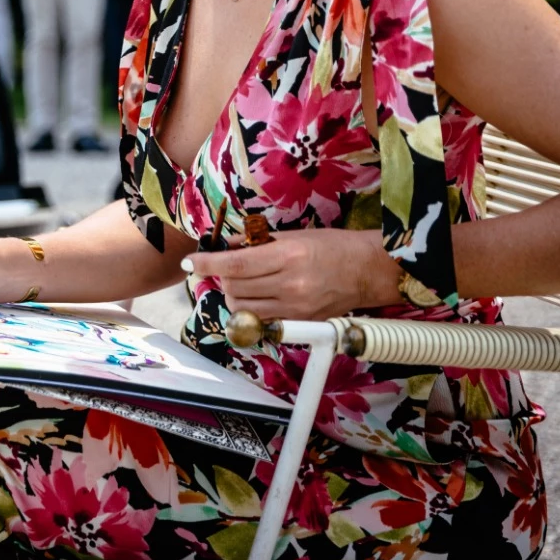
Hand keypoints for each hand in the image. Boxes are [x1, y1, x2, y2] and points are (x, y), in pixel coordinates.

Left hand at [184, 229, 401, 320]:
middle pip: (234, 289)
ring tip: (244, 284)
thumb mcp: (293, 236)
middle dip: (222, 278)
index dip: (207, 264)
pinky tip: (259, 298)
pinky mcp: (302, 323)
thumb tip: (226, 246)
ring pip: (243, 309)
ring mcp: (296, 308)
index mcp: (288, 256)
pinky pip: (263, 321)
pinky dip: (252, 311)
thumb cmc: (333, 246)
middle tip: (228, 269)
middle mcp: (290, 285)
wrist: (369, 271)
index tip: (190, 262)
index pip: (235, 265)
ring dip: (234, 296)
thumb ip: (256, 242)